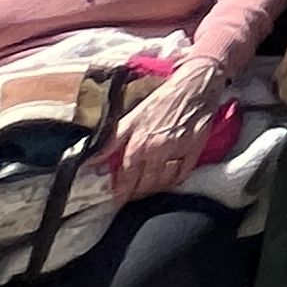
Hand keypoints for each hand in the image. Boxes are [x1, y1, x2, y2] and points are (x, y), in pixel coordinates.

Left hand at [104, 56, 226, 202]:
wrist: (194, 86)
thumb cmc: (160, 101)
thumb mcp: (130, 119)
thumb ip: (110, 143)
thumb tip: (91, 163)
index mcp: (138, 145)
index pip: (126, 180)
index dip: (120, 193)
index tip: (116, 200)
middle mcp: (157, 152)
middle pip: (145, 186)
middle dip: (136, 194)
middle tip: (131, 196)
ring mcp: (177, 152)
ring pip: (163, 183)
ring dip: (154, 189)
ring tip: (147, 189)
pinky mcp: (195, 150)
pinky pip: (182, 174)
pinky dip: (174, 181)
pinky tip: (168, 180)